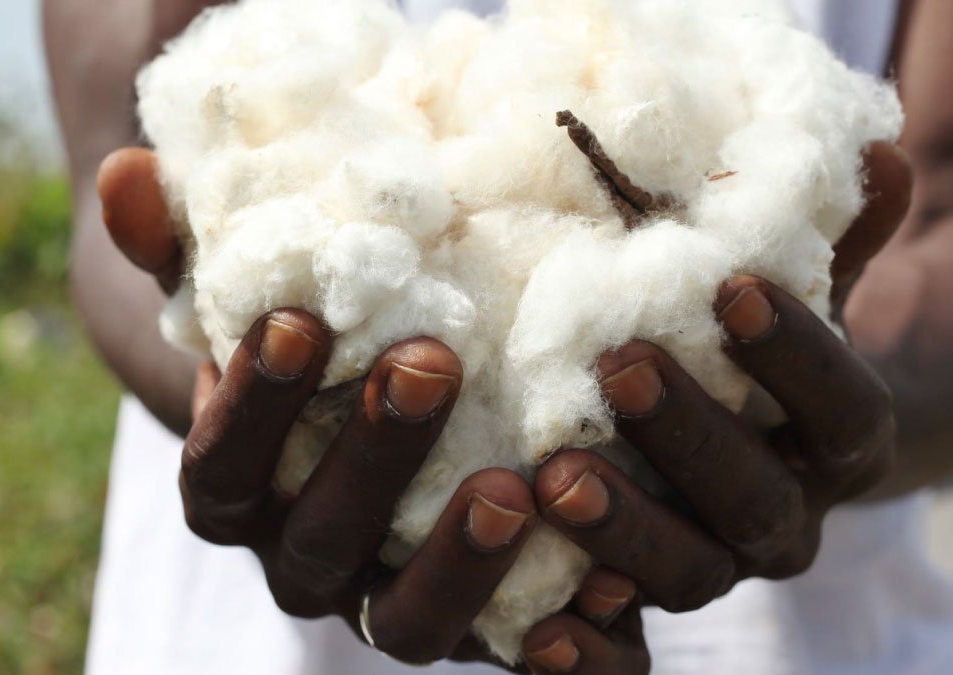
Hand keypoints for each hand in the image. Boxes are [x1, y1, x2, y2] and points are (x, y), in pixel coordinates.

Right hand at [98, 148, 652, 671]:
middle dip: (371, 457)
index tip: (298, 318)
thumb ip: (183, 246)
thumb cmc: (299, 344)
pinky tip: (609, 584)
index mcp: (235, 493)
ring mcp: (386, 599)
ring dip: (458, 563)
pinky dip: (553, 636)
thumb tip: (125, 172)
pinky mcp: (471, 619)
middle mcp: (300, 559)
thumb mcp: (240, 291)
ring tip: (517, 486)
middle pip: (320, 540)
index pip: (223, 466)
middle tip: (432, 360)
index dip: (253, 403)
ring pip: (408, 621)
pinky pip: (509, 648)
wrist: (353, 418)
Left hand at [532, 142, 913, 611]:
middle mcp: (784, 516)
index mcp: (834, 443)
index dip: (796, 353)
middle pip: (757, 497)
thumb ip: (822, 241)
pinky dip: (587, 643)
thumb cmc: (749, 345)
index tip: (733, 285)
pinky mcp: (642, 603)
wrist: (737, 436)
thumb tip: (868, 152)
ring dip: (626, 529)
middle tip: (621, 366)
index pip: (838, 407)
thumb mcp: (788, 292)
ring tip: (555, 476)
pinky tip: (533, 626)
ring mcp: (713, 566)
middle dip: (692, 434)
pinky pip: (626, 645)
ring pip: (687, 571)